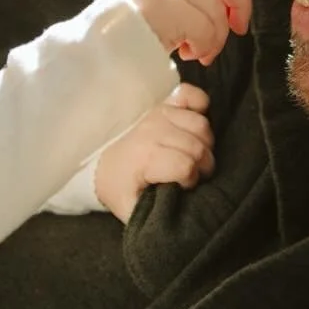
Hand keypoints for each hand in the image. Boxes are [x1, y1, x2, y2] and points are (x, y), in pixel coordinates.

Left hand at [93, 84, 214, 220]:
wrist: (103, 165)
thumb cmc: (121, 188)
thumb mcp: (133, 210)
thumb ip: (155, 214)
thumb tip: (180, 212)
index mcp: (146, 157)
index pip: (186, 166)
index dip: (191, 180)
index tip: (183, 187)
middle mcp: (153, 131)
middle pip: (198, 146)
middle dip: (202, 165)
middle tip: (194, 174)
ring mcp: (159, 114)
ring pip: (201, 124)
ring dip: (205, 143)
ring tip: (196, 155)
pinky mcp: (164, 104)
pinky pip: (190, 94)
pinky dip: (200, 104)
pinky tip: (195, 125)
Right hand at [124, 0, 251, 65]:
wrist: (104, 45)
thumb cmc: (134, 30)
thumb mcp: (160, 4)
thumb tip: (224, 10)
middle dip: (241, 3)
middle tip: (239, 28)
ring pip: (217, 12)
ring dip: (215, 40)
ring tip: (199, 53)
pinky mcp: (172, 5)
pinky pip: (207, 30)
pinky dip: (205, 48)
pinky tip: (190, 54)